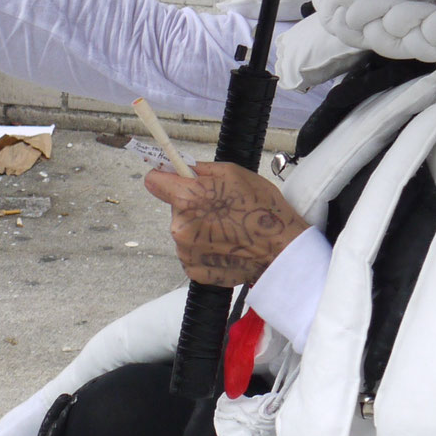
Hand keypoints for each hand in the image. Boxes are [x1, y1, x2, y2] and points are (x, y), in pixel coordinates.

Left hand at [144, 161, 307, 286]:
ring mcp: (186, 251)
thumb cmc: (263, 210)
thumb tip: (180, 165)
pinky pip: (191, 252)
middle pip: (175, 207)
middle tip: (220, 208)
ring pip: (184, 230)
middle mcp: (181, 226)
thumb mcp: (234, 174)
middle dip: (192, 205)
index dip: (166, 177)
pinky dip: (205, 249)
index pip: (154, 180)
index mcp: (188, 198)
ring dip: (199, 228)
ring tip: (227, 229)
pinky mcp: (194, 269)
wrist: (281, 251)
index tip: (176, 179)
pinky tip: (225, 245)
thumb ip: (200, 169)